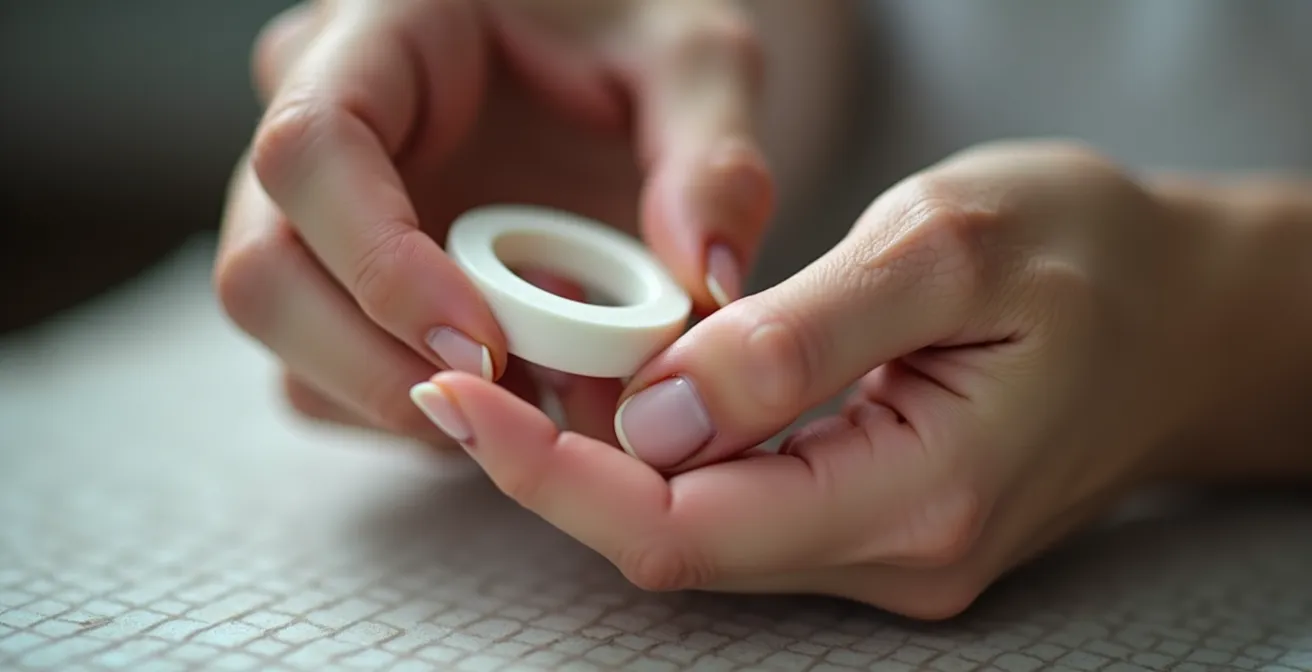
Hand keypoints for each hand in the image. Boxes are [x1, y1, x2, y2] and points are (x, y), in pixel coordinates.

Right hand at [214, 0, 774, 447]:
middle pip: (261, 269)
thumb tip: (703, 284)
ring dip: (394, 399)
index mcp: (382, 32)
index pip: (312, 149)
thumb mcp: (699, 63)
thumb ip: (711, 159)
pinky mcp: (336, 277)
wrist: (612, 64)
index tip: (488, 348)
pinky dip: (405, 412)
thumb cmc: (641, 36)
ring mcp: (315, 209)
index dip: (383, 265)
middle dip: (372, 365)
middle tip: (505, 404)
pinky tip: (502, 396)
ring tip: (527, 399)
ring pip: (282, 338)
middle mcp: (319, 121)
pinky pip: (320, 373)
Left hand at [411, 141, 1229, 618]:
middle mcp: (898, 554)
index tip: (460, 395)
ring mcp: (890, 551)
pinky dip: (667, 459)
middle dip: (554, 466)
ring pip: (701, 532)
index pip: (683, 531)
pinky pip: (744, 510)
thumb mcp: (947, 245)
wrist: (1189, 313)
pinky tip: (631, 393)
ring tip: (529, 370)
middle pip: (675, 544)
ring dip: (603, 463)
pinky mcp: (881, 524)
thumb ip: (799, 336)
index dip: (552, 474)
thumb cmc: (1091, 254)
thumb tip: (654, 417)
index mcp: (919, 494)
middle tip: (469, 372)